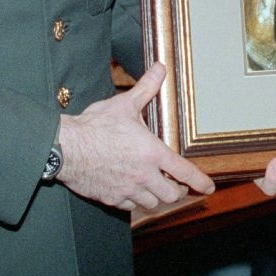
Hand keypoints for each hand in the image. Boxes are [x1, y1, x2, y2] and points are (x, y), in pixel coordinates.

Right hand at [55, 62, 215, 210]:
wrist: (66, 148)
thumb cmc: (95, 126)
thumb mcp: (124, 104)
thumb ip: (146, 88)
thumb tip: (160, 68)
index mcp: (152, 153)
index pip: (184, 172)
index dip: (199, 182)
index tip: (208, 188)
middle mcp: (143, 175)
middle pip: (171, 194)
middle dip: (176, 191)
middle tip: (175, 184)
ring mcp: (127, 189)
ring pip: (151, 203)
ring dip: (156, 197)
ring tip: (154, 188)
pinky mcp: (111, 198)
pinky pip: (130, 207)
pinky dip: (135, 202)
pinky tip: (132, 191)